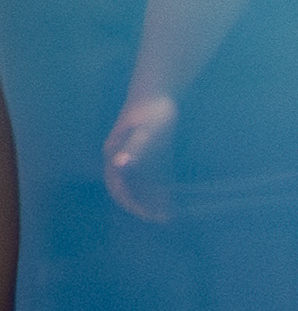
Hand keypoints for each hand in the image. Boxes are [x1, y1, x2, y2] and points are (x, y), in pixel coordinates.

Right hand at [98, 93, 174, 221]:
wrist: (156, 92)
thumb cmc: (152, 111)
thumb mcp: (146, 130)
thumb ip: (135, 148)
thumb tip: (120, 164)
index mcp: (115, 154)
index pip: (119, 186)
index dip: (132, 202)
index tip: (147, 215)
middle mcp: (120, 158)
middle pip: (127, 188)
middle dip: (140, 205)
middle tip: (159, 218)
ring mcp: (132, 155)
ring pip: (138, 184)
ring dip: (150, 199)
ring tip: (166, 214)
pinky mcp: (146, 153)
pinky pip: (149, 176)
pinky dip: (157, 188)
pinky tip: (170, 199)